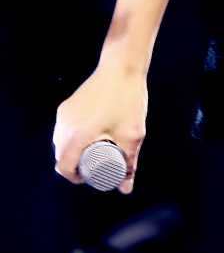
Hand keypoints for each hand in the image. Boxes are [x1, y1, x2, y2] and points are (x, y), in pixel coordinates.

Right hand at [53, 66, 147, 194]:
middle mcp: (65, 125)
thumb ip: (129, 163)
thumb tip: (126, 187)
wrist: (122, 65)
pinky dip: (74, 136)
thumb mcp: (132, 134)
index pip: (64, 167)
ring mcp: (65, 113)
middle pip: (61, 156)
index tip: (89, 177)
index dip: (75, 177)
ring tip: (94, 150)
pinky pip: (65, 128)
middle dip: (75, 164)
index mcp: (76, 136)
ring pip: (61, 142)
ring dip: (74, 150)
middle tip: (95, 165)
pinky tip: (91, 134)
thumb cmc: (127, 97)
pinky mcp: (69, 104)